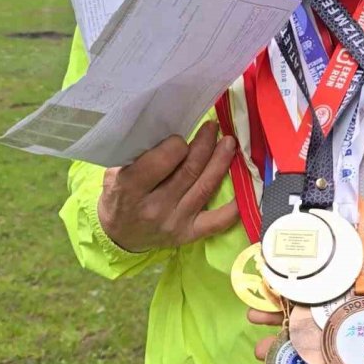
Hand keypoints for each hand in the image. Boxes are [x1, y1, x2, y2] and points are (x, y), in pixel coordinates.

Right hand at [97, 121, 239, 252]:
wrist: (118, 236)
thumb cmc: (119, 196)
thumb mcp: (116, 172)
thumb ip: (139, 155)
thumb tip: (171, 128)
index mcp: (131, 189)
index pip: (161, 162)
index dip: (175, 144)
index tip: (180, 137)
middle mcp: (155, 208)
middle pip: (188, 171)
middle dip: (205, 145)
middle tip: (213, 127)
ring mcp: (175, 222)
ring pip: (205, 187)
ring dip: (221, 162)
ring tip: (229, 143)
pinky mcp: (189, 234)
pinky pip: (217, 221)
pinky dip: (235, 206)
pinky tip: (247, 187)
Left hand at [248, 244, 363, 360]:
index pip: (355, 349)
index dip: (333, 362)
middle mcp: (358, 315)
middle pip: (322, 337)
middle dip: (293, 345)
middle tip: (263, 351)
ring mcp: (344, 297)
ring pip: (309, 314)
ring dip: (281, 320)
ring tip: (254, 322)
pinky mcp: (336, 278)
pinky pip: (308, 288)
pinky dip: (286, 291)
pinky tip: (263, 291)